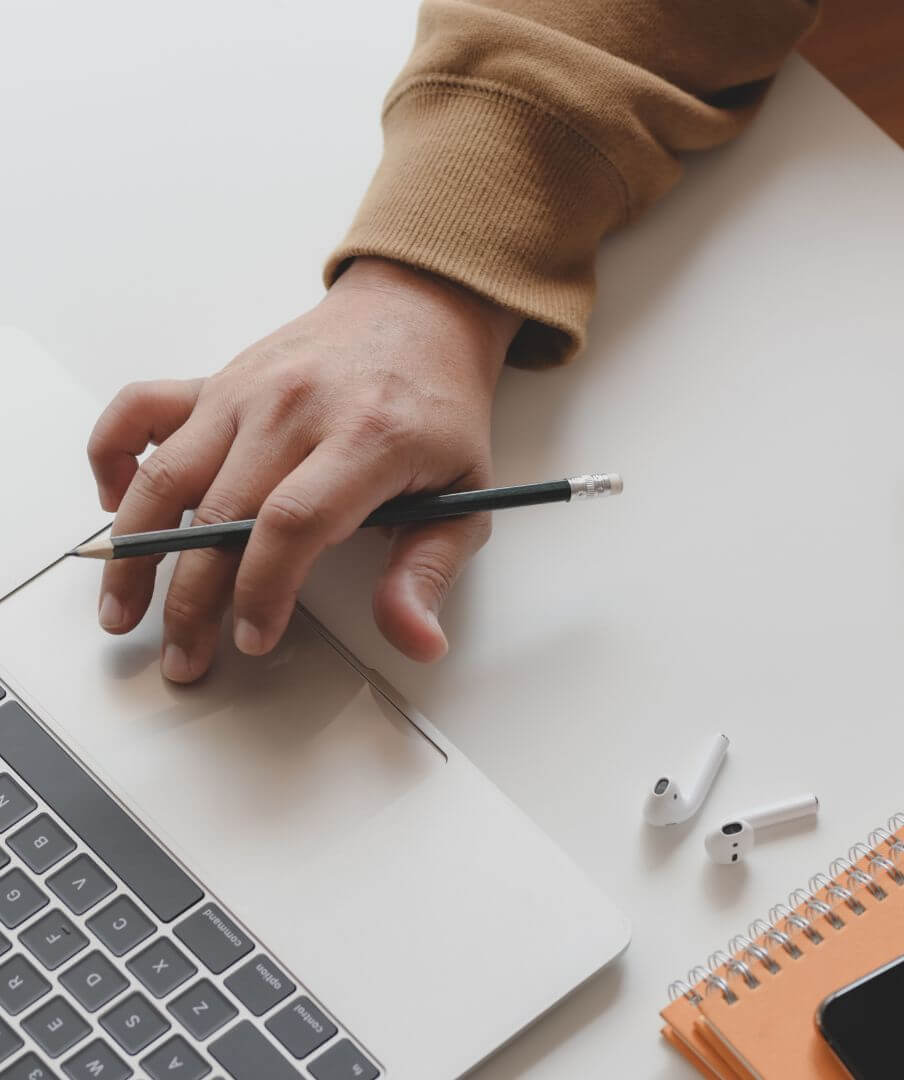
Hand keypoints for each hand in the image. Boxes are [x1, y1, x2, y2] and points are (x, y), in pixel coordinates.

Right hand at [88, 257, 521, 681]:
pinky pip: (140, 407)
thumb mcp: (466, 493)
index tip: (253, 639)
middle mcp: (295, 408)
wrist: (419, 315)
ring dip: (134, 550)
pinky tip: (118, 505)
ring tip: (120, 610)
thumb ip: (431, 569)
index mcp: (367, 438)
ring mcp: (247, 390)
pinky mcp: (219, 379)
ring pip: (167, 474)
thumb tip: (418, 641)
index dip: (262, 590)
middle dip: (191, 600)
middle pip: (220, 512)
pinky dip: (112, 454)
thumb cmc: (439, 410)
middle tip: (185, 657)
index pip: (293, 523)